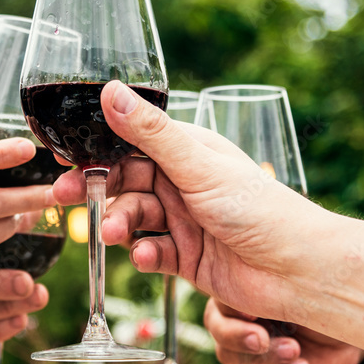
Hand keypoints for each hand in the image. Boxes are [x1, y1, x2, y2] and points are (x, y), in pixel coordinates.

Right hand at [51, 80, 330, 324]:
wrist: (298, 272)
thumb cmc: (260, 210)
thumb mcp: (197, 166)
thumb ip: (149, 133)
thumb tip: (110, 91)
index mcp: (187, 151)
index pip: (130, 144)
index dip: (97, 152)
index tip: (65, 159)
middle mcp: (182, 183)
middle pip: (124, 183)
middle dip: (98, 192)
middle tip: (65, 198)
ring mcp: (183, 221)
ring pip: (133, 218)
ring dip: (120, 225)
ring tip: (116, 236)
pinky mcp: (185, 257)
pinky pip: (151, 252)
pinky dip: (145, 256)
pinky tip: (149, 258)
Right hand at [203, 299, 363, 363]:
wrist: (351, 339)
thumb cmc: (326, 302)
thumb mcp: (304, 289)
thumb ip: (277, 286)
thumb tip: (259, 282)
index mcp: (243, 290)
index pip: (221, 295)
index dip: (232, 305)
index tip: (253, 311)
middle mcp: (238, 317)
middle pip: (217, 328)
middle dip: (238, 336)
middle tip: (262, 339)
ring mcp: (246, 346)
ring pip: (229, 356)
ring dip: (263, 357)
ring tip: (295, 351)